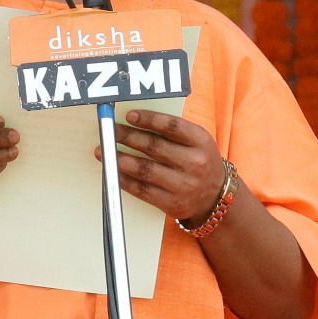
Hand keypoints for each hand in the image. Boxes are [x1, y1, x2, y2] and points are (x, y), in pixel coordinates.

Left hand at [94, 109, 223, 220]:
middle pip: (154, 147)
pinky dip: (124, 179)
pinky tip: (113, 170)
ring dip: (120, 159)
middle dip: (128, 137)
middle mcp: (194, 163)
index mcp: (201, 142)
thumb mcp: (197, 141)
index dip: (149, 119)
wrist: (214, 197)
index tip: (129, 115)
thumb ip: (173, 131)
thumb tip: (134, 120)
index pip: (172, 126)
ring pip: (145, 169)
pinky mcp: (172, 203)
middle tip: (110, 131)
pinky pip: (142, 190)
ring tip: (102, 151)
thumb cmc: (198, 161)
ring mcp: (183, 185)